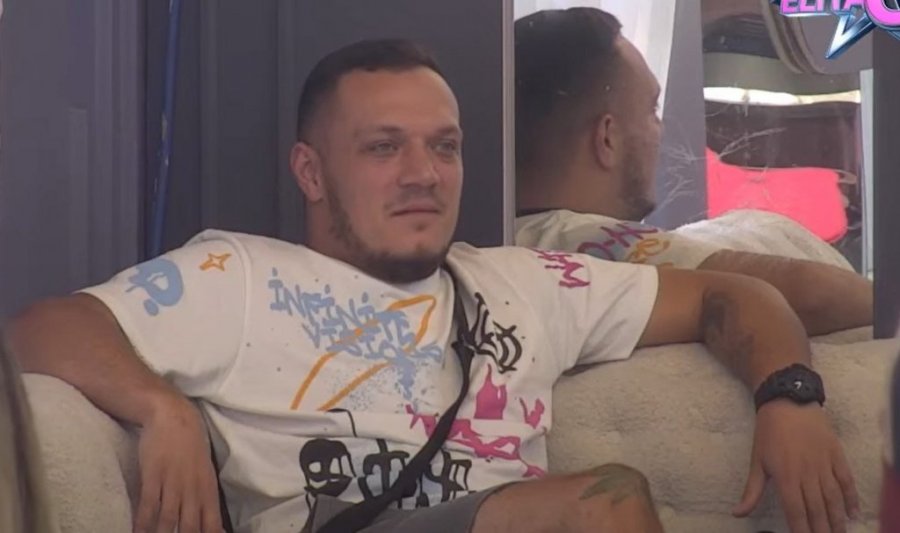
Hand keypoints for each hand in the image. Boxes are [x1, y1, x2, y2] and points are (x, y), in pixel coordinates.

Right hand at [133, 395, 222, 532]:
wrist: (174, 416)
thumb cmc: (190, 446)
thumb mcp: (205, 473)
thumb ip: (205, 498)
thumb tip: (210, 525)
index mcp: (208, 490)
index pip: (212, 525)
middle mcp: (193, 490)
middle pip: (190, 527)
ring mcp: (173, 483)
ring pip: (169, 520)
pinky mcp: (154, 476)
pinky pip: (148, 505)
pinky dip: (143, 523)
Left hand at [732, 401, 858, 532]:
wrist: (787, 400)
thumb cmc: (769, 431)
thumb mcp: (757, 461)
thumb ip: (751, 491)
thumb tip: (737, 513)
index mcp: (785, 477)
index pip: (795, 512)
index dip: (801, 530)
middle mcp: (806, 473)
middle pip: (817, 509)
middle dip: (821, 529)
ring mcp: (823, 464)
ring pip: (833, 498)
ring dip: (837, 519)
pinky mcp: (836, 454)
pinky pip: (846, 480)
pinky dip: (851, 497)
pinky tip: (853, 512)